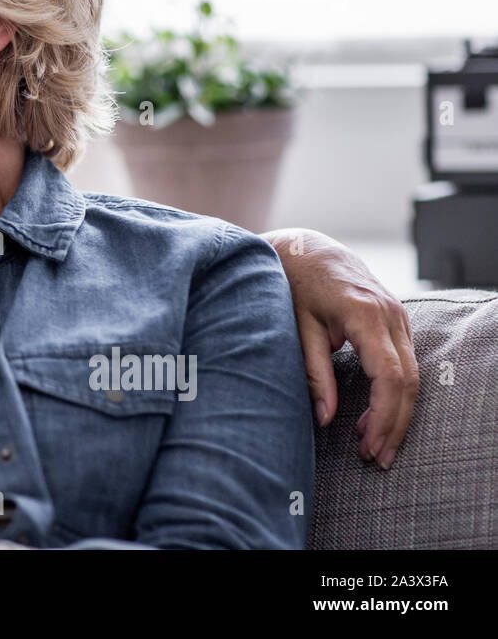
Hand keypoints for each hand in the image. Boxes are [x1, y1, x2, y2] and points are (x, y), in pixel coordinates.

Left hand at [265, 228, 418, 468]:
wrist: (305, 248)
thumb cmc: (293, 283)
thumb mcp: (296, 327)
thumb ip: (312, 372)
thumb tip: (324, 418)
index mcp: (364, 313)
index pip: (390, 376)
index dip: (384, 416)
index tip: (368, 445)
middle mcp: (389, 313)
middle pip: (408, 381)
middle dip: (394, 424)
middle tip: (375, 458)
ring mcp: (397, 314)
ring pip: (412, 374)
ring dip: (397, 413)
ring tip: (374, 445)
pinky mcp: (395, 319)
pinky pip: (405, 362)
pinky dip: (395, 393)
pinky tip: (375, 417)